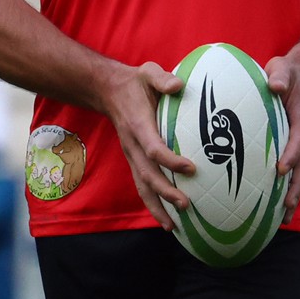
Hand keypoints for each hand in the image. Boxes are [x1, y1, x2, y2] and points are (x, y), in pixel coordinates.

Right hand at [104, 62, 193, 228]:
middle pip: (147, 175)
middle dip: (166, 192)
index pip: (154, 148)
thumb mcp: (148, 72)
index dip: (171, 160)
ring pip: (142, 186)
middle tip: (186, 204)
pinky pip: (142, 185)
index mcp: (139, 125)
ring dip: (157, 207)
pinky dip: (153, 204)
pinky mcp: (134, 160)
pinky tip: (167, 219)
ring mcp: (132, 155)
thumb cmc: (135, 82)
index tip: (191, 168)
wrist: (108, 91)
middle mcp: (133, 145)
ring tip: (173, 226)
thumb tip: (178, 86)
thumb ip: (162, 79)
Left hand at [263, 54, 299, 220]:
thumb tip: (274, 85)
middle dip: (296, 187)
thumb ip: (279, 76)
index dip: (292, 154)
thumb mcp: (283, 68)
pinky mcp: (298, 146)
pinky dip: (291, 188)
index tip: (281, 169)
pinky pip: (297, 170)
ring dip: (295, 194)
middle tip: (286, 207)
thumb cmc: (288, 72)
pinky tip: (279, 206)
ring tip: (285, 217)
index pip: (298, 139)